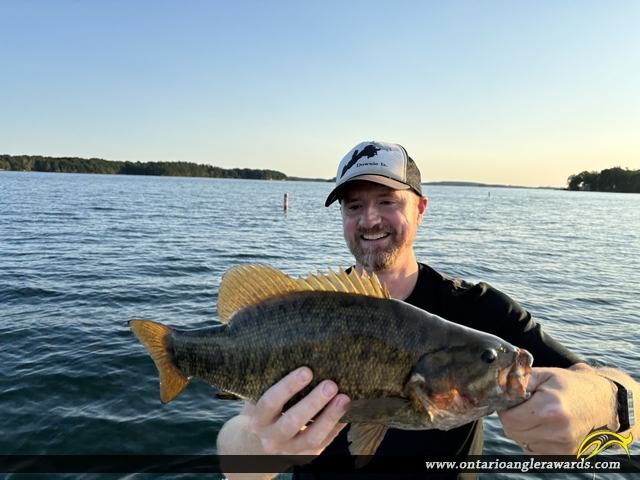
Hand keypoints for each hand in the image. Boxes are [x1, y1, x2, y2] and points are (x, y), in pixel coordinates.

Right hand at [248, 367, 350, 455]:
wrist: (262, 443)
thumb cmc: (268, 412)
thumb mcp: (263, 399)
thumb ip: (275, 384)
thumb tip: (308, 358)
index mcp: (258, 420)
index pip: (270, 402)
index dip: (288, 386)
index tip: (307, 371)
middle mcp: (271, 439)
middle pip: (292, 422)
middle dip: (313, 402)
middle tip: (330, 384)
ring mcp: (289, 451)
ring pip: (312, 437)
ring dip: (330, 417)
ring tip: (344, 399)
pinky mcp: (305, 456)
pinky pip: (323, 443)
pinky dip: (335, 426)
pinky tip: (346, 411)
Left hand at [497, 366, 615, 454]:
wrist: (604, 404)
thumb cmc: (572, 386)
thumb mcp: (545, 374)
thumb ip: (519, 379)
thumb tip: (498, 385)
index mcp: (549, 409)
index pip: (508, 418)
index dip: (506, 408)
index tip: (514, 401)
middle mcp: (556, 432)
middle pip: (512, 432)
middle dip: (513, 418)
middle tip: (526, 407)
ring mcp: (562, 447)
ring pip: (522, 442)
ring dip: (524, 430)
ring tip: (539, 416)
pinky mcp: (564, 457)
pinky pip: (534, 451)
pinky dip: (534, 440)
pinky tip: (546, 427)